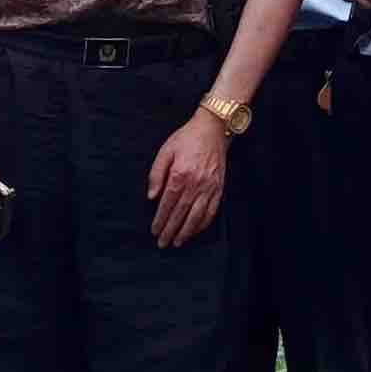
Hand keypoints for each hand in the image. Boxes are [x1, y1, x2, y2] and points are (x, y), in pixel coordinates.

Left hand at [146, 113, 231, 247]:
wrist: (213, 128)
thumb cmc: (187, 138)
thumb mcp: (166, 151)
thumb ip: (156, 174)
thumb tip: (151, 197)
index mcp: (180, 174)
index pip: (168, 203)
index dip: (160, 219)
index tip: (154, 231)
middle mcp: (195, 183)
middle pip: (181, 213)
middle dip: (170, 230)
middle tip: (163, 243)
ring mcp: (209, 186)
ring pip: (197, 215)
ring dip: (186, 231)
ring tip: (178, 242)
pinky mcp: (219, 187)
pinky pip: (212, 210)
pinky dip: (203, 223)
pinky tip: (195, 230)